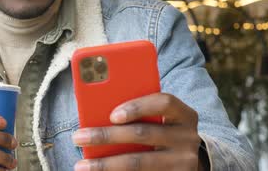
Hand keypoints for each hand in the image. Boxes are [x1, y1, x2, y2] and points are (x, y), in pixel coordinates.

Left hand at [72, 93, 201, 170]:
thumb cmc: (161, 129)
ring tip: (81, 165)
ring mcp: (184, 162)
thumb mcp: (157, 118)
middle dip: (106, 136)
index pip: (163, 102)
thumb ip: (136, 112)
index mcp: (183, 113)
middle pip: (144, 134)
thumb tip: (95, 113)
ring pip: (139, 163)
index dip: (137, 107)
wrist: (189, 160)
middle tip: (78, 137)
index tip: (111, 115)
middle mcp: (187, 137)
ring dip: (106, 164)